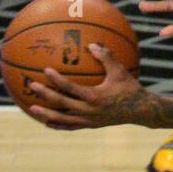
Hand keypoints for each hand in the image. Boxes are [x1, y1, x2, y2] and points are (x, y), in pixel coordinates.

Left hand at [26, 44, 148, 129]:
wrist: (140, 110)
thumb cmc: (130, 88)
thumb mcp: (120, 71)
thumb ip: (106, 57)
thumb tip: (92, 45)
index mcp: (95, 97)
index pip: (71, 88)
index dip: (57, 80)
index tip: (45, 70)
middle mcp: (89, 110)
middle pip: (62, 103)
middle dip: (45, 95)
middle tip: (32, 87)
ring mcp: (88, 120)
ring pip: (63, 118)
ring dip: (46, 113)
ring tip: (32, 108)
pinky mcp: (90, 125)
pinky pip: (70, 126)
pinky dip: (58, 124)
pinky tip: (48, 122)